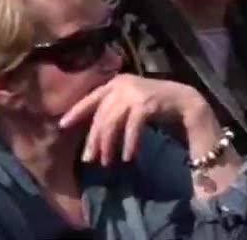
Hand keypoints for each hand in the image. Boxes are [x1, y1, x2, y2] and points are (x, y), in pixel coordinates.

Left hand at [59, 74, 209, 165]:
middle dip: (94, 139)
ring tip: (107, 162)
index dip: (76, 112)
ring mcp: (134, 92)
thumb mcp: (129, 103)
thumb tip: (92, 132)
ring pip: (112, 123)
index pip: (90, 98)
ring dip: (109, 145)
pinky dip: (129, 144)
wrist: (185, 101)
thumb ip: (112, 110)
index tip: (61, 126)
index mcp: (115, 82)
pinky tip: (128, 157)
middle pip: (101, 115)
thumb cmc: (155, 104)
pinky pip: (132, 128)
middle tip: (88, 159)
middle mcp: (122, 84)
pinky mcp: (146, 103)